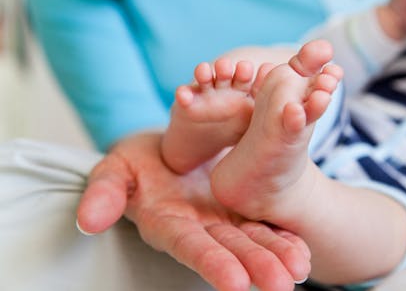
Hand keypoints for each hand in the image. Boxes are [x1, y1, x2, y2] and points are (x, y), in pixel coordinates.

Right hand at [76, 133, 310, 290]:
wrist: (171, 143)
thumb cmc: (139, 161)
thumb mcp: (116, 169)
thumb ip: (105, 193)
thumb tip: (88, 220)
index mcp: (168, 223)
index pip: (189, 246)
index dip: (210, 263)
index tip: (234, 283)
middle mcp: (200, 228)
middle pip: (230, 249)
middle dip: (255, 266)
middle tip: (282, 285)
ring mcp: (225, 219)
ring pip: (253, 238)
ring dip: (277, 255)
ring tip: (300, 268)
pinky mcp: (243, 208)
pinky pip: (266, 223)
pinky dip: (285, 237)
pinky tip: (303, 250)